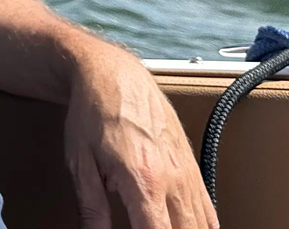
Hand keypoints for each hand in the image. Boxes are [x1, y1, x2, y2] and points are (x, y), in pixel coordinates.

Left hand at [62, 44, 217, 228]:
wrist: (112, 74)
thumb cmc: (91, 114)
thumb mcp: (80, 163)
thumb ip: (91, 208)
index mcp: (143, 181)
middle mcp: (173, 179)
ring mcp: (187, 172)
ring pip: (203, 224)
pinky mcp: (192, 165)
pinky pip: (208, 207)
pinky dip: (203, 225)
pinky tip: (191, 228)